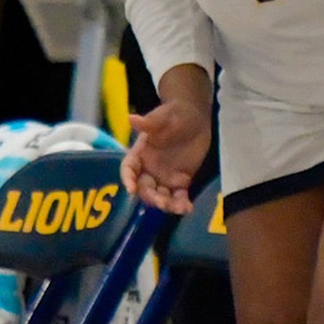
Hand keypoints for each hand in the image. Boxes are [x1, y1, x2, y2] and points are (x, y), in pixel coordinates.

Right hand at [122, 100, 211, 214]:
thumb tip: (131, 118)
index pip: (128, 169)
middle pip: (144, 188)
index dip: (128, 179)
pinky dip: (182, 204)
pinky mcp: (180, 182)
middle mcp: (148, 169)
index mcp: (139, 154)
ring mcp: (164, 177)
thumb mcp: (162, 117)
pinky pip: (178, 196)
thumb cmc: (174, 114)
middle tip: (161, 202)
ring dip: (166, 204)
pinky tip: (187, 208)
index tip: (131, 189)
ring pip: (160, 196)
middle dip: (150, 197)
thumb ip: (148, 122)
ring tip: (179, 208)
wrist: (195, 118)